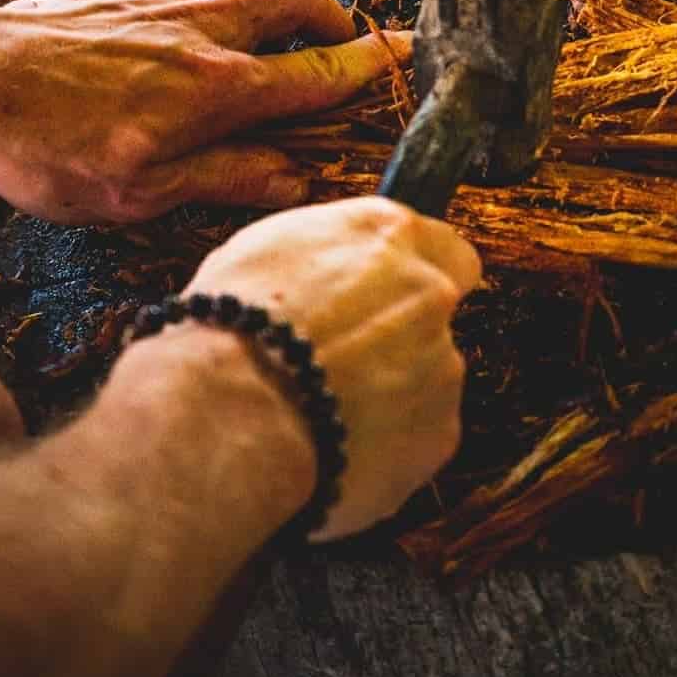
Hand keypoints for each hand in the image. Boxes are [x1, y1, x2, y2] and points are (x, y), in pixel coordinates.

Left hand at [0, 0, 407, 225]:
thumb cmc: (43, 147)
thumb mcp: (136, 192)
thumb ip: (223, 179)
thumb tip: (291, 180)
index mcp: (215, 90)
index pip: (316, 73)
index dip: (368, 68)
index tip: (404, 60)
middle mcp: (202, 33)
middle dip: (337, 18)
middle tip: (347, 44)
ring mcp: (165, 2)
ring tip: (290, 28)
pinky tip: (215, 20)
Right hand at [183, 196, 480, 540]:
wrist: (232, 414)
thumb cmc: (233, 328)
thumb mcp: (268, 246)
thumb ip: (331, 248)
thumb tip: (339, 263)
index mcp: (389, 236)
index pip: (445, 249)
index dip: (414, 276)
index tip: (390, 295)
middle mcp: (428, 294)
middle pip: (434, 315)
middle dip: (399, 334)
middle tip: (341, 357)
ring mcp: (440, 365)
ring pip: (427, 376)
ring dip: (390, 388)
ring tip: (323, 403)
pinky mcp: (439, 431)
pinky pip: (419, 433)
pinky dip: (387, 439)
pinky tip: (337, 437)